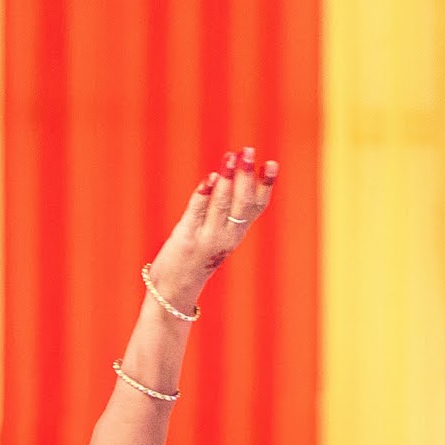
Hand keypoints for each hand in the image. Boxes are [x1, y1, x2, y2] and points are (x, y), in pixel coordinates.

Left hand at [147, 147, 278, 312]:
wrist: (173, 292)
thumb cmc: (195, 259)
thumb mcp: (217, 236)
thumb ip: (224, 211)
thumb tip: (228, 174)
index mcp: (236, 233)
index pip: (256, 207)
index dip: (265, 185)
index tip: (271, 163)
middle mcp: (226, 237)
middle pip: (242, 203)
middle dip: (245, 176)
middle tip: (248, 151)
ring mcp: (207, 238)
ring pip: (221, 205)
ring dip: (226, 179)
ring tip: (230, 157)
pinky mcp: (186, 239)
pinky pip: (196, 214)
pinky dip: (203, 196)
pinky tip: (209, 179)